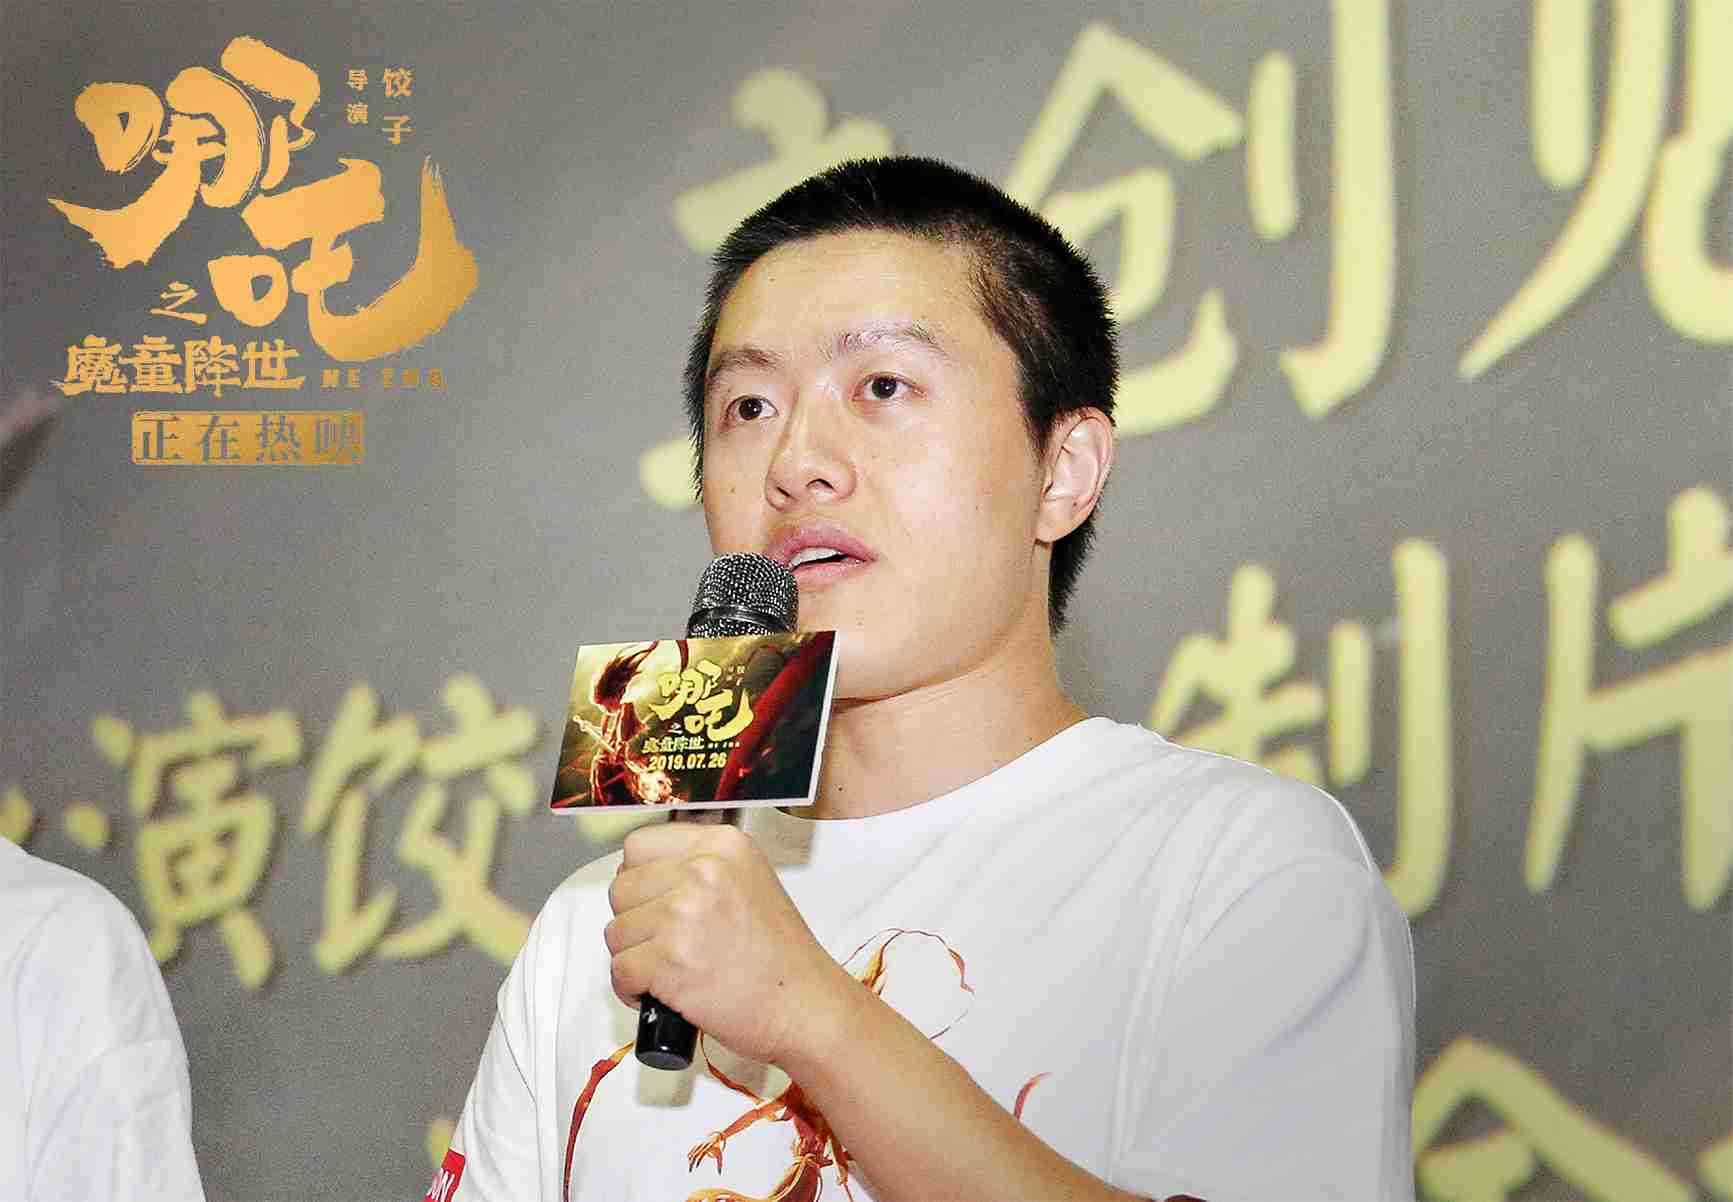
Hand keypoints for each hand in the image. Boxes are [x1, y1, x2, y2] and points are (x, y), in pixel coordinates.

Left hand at [605, 821, 851, 1065]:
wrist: (805, 1007)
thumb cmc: (781, 958)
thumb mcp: (751, 882)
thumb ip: (703, 868)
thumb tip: (646, 877)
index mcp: (722, 845)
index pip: (639, 846)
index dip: (640, 880)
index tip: (653, 902)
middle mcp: (701, 870)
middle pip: (621, 888)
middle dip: (634, 922)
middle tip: (665, 944)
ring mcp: (683, 913)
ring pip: (616, 932)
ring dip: (633, 957)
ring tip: (668, 971)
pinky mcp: (668, 959)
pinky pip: (620, 971)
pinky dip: (632, 990)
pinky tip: (661, 994)